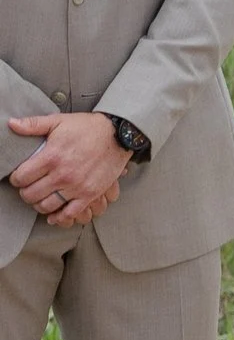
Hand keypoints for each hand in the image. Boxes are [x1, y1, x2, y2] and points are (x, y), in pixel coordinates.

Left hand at [9, 110, 129, 227]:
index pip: (22, 176)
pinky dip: (59, 218)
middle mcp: (62, 174)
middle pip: (32, 194)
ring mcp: (77, 187)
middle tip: (26, 189)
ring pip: (48, 205)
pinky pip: (70, 213)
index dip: (15, 179)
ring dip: (39, 205)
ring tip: (38, 200)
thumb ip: (33, 124)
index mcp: (51, 156)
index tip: (17, 178)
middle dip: (25, 193)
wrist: (116, 136)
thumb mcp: (57, 121)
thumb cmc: (86, 128)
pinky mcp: (90, 194)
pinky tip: (53, 216)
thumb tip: (12, 124)